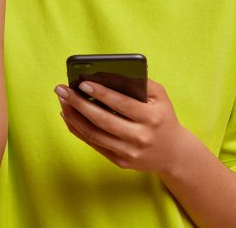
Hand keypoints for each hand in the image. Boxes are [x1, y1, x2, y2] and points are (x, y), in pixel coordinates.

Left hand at [54, 78, 190, 174]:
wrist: (173, 153)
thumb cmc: (163, 117)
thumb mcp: (161, 97)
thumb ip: (141, 83)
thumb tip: (110, 73)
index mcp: (151, 117)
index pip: (122, 104)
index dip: (101, 93)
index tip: (82, 83)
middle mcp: (140, 136)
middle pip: (103, 120)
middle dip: (79, 103)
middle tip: (62, 90)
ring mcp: (128, 151)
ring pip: (94, 134)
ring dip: (74, 117)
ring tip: (62, 101)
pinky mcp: (120, 161)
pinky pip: (94, 144)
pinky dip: (78, 129)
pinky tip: (69, 116)